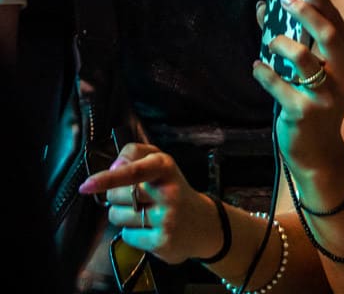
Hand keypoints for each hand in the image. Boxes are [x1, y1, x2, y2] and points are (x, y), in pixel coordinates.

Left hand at [78, 143, 221, 265]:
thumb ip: (136, 155)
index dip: (109, 177)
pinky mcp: (161, 241)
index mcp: (165, 167)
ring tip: (142, 212)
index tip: (87, 184)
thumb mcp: (161, 163)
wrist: (202, 223)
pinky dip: (132, 232)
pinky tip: (147, 227)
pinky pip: (127, 235)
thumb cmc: (173, 188)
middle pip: (116, 195)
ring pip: (117, 216)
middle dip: (116, 196)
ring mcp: (165, 218)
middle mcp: (167, 191)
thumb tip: (113, 166)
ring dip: (122, 215)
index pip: (134, 170)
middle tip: (134, 196)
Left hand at [253, 0, 343, 177]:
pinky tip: (257, 67)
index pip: (338, 23)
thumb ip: (299, 40)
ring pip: (302, 57)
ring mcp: (326, 97)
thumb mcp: (316, 73)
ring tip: (270, 42)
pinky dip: (264, 72)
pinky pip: (278, 84)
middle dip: (305, 11)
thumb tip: (266, 7)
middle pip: (327, 34)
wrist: (319, 153)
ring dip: (280, 43)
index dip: (320, 0)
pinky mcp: (304, 112)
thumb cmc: (316, 104)